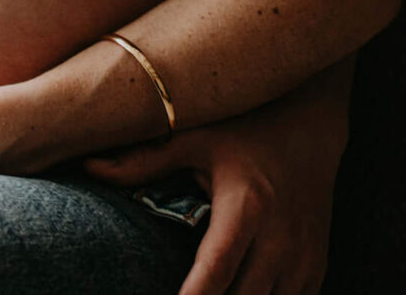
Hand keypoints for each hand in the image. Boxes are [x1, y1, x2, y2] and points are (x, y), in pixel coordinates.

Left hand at [80, 82, 347, 294]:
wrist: (311, 126)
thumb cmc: (244, 130)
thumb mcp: (195, 137)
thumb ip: (144, 159)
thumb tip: (89, 166)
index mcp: (246, 206)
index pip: (217, 268)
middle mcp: (280, 238)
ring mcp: (303, 257)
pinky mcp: (316, 267)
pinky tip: (237, 294)